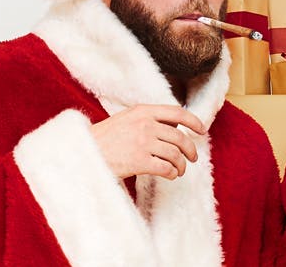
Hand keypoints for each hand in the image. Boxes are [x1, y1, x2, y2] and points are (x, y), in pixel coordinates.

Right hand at [89, 104, 206, 179]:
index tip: (202, 130)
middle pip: (180, 137)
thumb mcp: (127, 119)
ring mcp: (143, 142)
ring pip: (175, 154)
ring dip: (181, 165)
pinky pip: (166, 168)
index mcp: (143, 111)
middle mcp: (145, 124)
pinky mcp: (139, 161)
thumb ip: (149, 118)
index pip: (177, 113)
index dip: (194, 121)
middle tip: (192, 157)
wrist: (83, 151)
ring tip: (179, 170)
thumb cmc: (105, 138)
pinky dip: (172, 173)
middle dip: (190, 149)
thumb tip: (175, 126)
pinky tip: (170, 175)